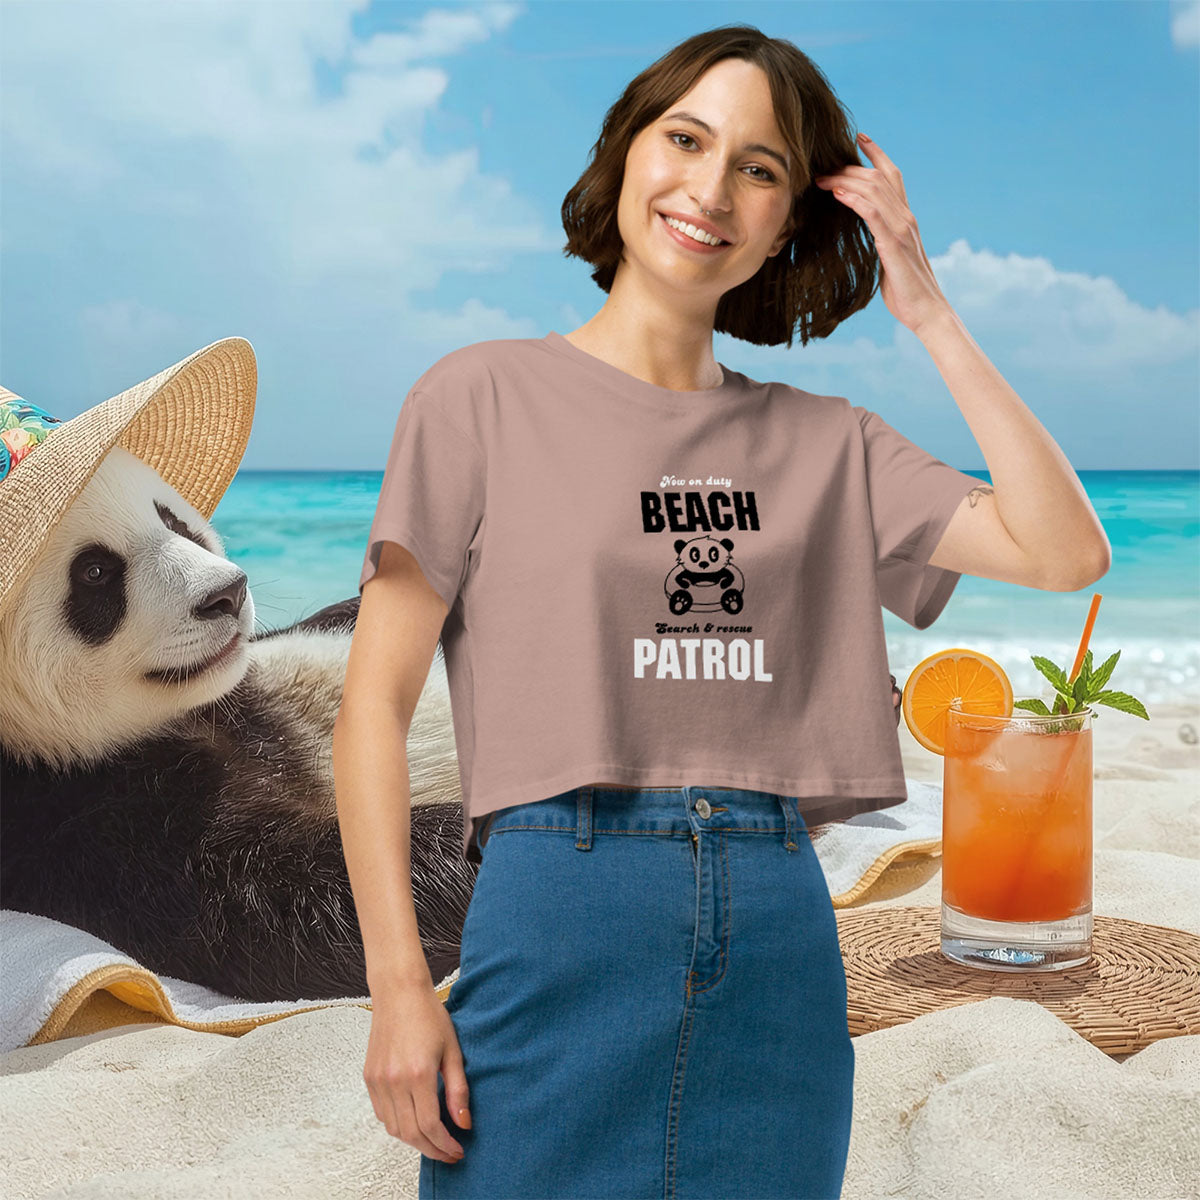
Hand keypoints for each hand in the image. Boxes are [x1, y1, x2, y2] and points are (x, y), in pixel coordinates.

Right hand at [363, 981, 470, 1163]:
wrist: (399, 992)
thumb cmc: (429, 1015)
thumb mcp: (452, 1050)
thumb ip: (458, 1090)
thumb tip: (464, 1123)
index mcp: (418, 1074)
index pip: (430, 1126)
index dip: (445, 1145)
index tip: (458, 1150)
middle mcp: (394, 1081)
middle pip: (410, 1134)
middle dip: (431, 1149)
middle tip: (448, 1153)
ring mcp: (378, 1080)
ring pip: (393, 1128)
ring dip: (414, 1140)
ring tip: (434, 1139)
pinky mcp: (369, 1077)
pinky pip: (382, 1113)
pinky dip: (397, 1124)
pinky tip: (414, 1120)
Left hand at [813, 133, 952, 335]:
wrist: (927, 311)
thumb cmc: (907, 291)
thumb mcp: (891, 259)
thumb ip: (881, 242)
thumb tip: (866, 238)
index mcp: (905, 219)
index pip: (893, 175)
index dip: (877, 153)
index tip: (859, 138)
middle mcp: (906, 217)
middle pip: (878, 177)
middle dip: (849, 168)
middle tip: (823, 168)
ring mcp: (902, 228)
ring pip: (874, 189)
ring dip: (845, 180)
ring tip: (822, 179)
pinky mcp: (894, 244)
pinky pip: (872, 213)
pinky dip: (854, 199)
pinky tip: (837, 194)